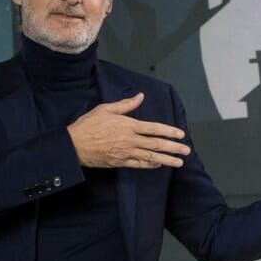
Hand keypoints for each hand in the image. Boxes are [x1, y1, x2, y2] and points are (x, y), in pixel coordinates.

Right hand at [66, 93, 190, 168]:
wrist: (73, 145)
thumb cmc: (88, 125)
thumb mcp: (106, 109)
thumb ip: (126, 104)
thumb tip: (140, 96)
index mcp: (128, 125)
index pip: (153, 128)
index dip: (169, 131)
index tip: (180, 134)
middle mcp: (129, 140)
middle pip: (156, 144)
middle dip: (173, 147)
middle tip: (186, 150)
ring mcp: (125, 153)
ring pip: (150, 157)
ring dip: (166, 159)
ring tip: (179, 162)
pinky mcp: (119, 162)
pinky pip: (138, 164)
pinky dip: (150, 165)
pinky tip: (159, 164)